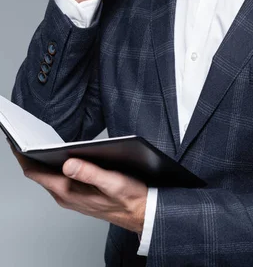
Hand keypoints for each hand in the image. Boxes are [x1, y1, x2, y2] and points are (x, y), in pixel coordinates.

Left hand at [10, 144, 146, 234]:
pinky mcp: (77, 194)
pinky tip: (55, 155)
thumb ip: (90, 173)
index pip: (36, 173)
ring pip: (47, 176)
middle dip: (28, 155)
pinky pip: (57, 179)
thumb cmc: (130, 198)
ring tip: (33, 141)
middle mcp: (66, 195)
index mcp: (70, 191)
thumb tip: (68, 163)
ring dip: (39, 160)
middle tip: (21, 134)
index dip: (23, 156)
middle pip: (38, 173)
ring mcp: (70, 196)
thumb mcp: (113, 182)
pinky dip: (51, 165)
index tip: (15, 140)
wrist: (141, 214)